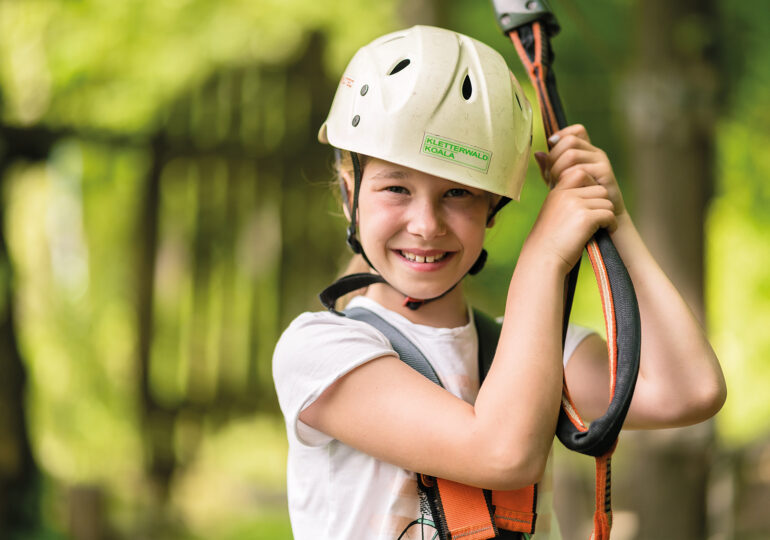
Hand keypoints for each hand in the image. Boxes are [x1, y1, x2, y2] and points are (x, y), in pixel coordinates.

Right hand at [524, 135, 617, 274]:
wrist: (543, 259)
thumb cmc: (548, 240)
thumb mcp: (552, 212)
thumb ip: (564, 198)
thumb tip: (582, 189)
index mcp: (557, 192)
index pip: (580, 174)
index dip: (590, 187)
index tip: (589, 204)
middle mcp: (565, 194)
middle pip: (598, 189)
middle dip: (601, 203)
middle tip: (598, 217)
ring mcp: (575, 205)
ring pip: (606, 201)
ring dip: (607, 214)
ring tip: (600, 226)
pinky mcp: (585, 218)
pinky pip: (608, 214)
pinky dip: (610, 224)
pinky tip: (605, 231)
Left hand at [534, 124, 625, 216]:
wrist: (602, 219)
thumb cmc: (579, 200)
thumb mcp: (560, 182)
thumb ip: (549, 168)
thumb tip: (538, 153)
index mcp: (586, 151)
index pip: (576, 131)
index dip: (562, 135)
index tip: (550, 150)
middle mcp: (595, 153)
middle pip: (569, 141)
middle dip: (554, 158)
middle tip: (550, 176)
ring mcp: (601, 162)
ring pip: (572, 154)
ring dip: (558, 170)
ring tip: (556, 185)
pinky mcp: (605, 174)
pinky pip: (581, 170)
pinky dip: (568, 180)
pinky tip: (567, 190)